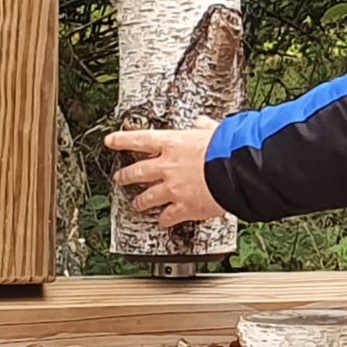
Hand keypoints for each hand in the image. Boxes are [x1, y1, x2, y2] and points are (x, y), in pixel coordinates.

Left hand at [105, 121, 224, 226]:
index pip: (140, 139)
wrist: (235, 171)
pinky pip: (169, 216)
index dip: (122, 140)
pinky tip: (163, 222)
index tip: (111, 141)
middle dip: (125, 176)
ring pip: (148, 197)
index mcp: (173, 144)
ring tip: (136, 205)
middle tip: (119, 178)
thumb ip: (204, 128)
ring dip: (140, 202)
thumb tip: (201, 123)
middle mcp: (168, 167)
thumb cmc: (226, 149)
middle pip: (138, 172)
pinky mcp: (183, 208)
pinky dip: (165, 220)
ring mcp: (173, 189)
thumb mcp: (214, 130)